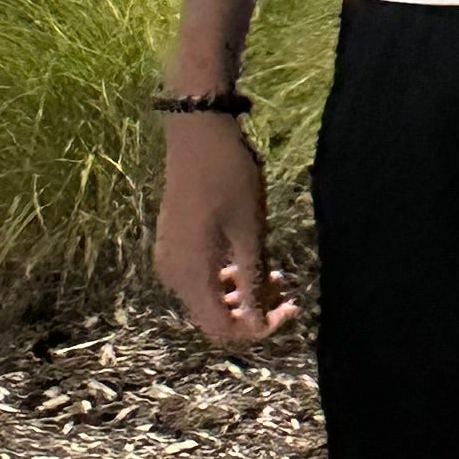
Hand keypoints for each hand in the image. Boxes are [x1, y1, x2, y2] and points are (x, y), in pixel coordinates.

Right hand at [151, 114, 295, 345]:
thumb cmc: (229, 177)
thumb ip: (252, 281)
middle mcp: (172, 273)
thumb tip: (258, 324)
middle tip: (285, 287)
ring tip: (273, 271)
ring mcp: (168, 257)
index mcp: (191, 274)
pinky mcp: (172, 242)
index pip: (222, 328)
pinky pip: (199, 276)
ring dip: (241, 293)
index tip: (290, 307)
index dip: (258, 328)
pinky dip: (225, 276)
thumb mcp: (250, 232)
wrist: (197, 131)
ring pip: (207, 296)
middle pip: (213, 315)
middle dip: (252, 310)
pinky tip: (248, 258)